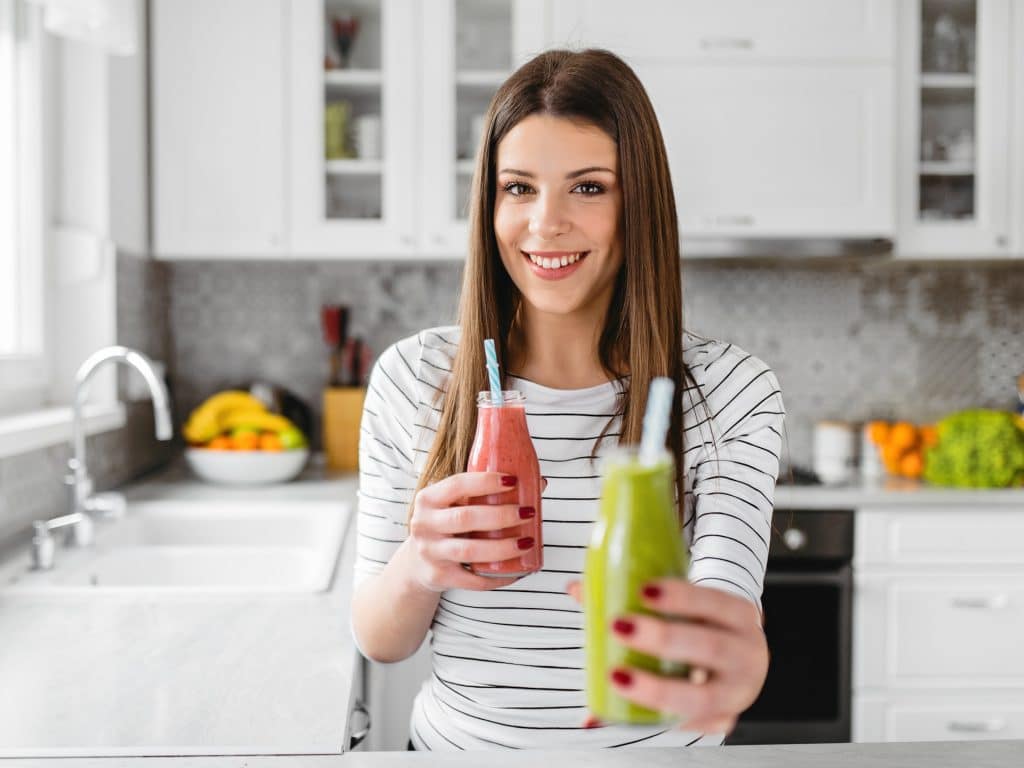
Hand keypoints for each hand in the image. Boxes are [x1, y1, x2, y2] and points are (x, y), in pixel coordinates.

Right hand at [406, 472, 538, 592]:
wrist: (416, 562)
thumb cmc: (446, 525)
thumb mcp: (454, 504)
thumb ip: (487, 493)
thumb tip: (539, 483)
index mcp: (428, 499)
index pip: (456, 485)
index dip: (485, 482)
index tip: (513, 481)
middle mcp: (424, 524)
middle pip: (465, 518)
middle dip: (501, 516)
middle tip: (528, 513)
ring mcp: (430, 552)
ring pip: (469, 551)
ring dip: (503, 547)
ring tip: (528, 542)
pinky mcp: (438, 577)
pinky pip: (472, 580)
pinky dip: (498, 577)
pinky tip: (517, 571)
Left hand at [566, 579, 767, 733]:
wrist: (740, 656)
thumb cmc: (704, 626)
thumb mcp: (687, 605)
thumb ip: (637, 594)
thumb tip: (577, 588)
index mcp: (739, 616)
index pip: (714, 601)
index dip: (681, 597)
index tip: (643, 590)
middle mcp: (746, 654)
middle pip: (709, 647)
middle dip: (663, 638)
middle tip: (619, 627)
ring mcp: (737, 692)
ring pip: (701, 696)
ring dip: (655, 688)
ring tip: (617, 676)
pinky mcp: (723, 720)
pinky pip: (692, 725)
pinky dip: (658, 720)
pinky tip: (627, 713)